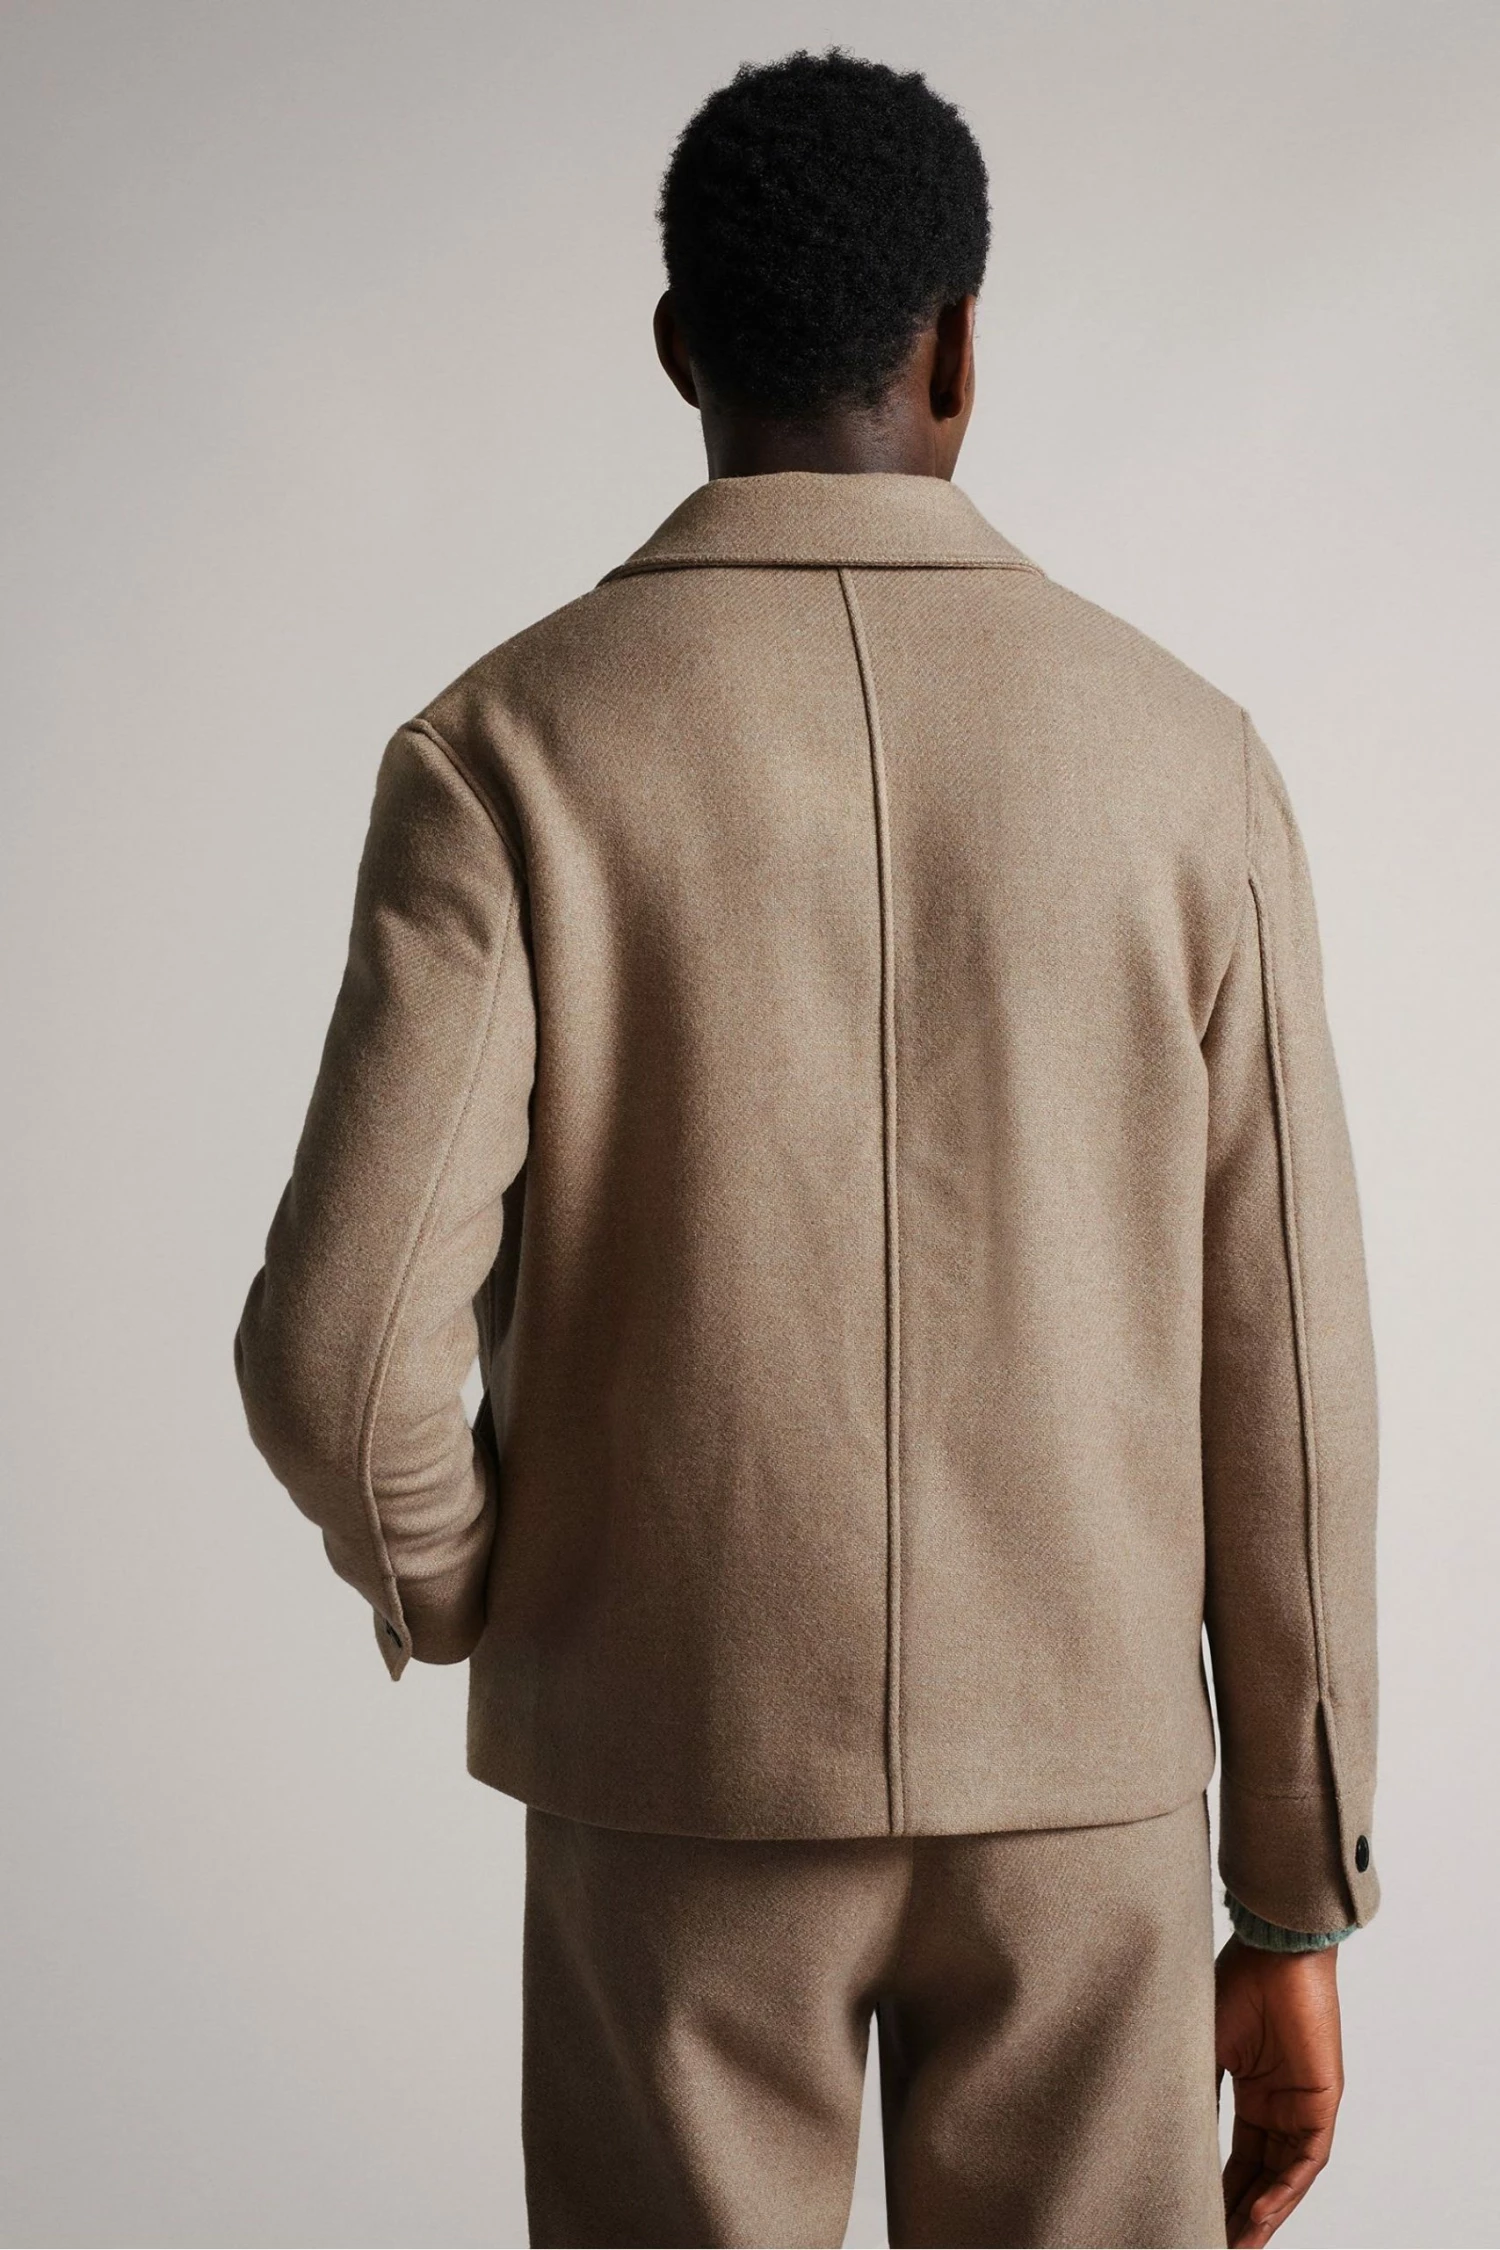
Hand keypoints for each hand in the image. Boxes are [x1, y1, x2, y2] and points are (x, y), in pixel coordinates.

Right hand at [1215, 1933, 1343, 2246]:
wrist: (1273, 1947)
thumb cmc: (1235, 1980)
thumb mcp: (1202, 2046)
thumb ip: (1195, 2093)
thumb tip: (1168, 2139)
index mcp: (1250, 2088)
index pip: (1235, 2155)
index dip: (1217, 2189)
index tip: (1192, 2214)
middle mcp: (1277, 2101)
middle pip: (1259, 2173)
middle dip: (1238, 2212)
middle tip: (1214, 2241)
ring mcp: (1302, 2102)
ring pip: (1283, 2174)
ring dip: (1262, 2213)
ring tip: (1237, 2243)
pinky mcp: (1322, 2100)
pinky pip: (1305, 2159)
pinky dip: (1284, 2189)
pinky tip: (1260, 2213)